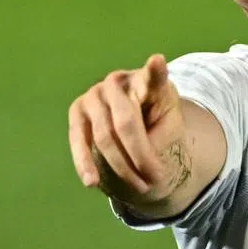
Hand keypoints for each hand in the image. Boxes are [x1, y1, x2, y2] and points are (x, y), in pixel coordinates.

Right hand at [67, 54, 192, 210]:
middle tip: (157, 180)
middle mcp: (118, 81)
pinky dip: (85, 163)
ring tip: (141, 187)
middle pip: (127, 123)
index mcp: (148, 81)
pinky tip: (92, 182)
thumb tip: (139, 156)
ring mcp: (94, 93)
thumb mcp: (170, 128)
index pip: (154, 76)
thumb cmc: (157, 123)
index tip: (158, 61)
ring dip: (122, 167)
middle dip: (141, 157)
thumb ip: (158, 136)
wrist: (134, 123)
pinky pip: (78, 140)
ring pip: (104, 137)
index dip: (155, 70)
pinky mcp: (77, 110)